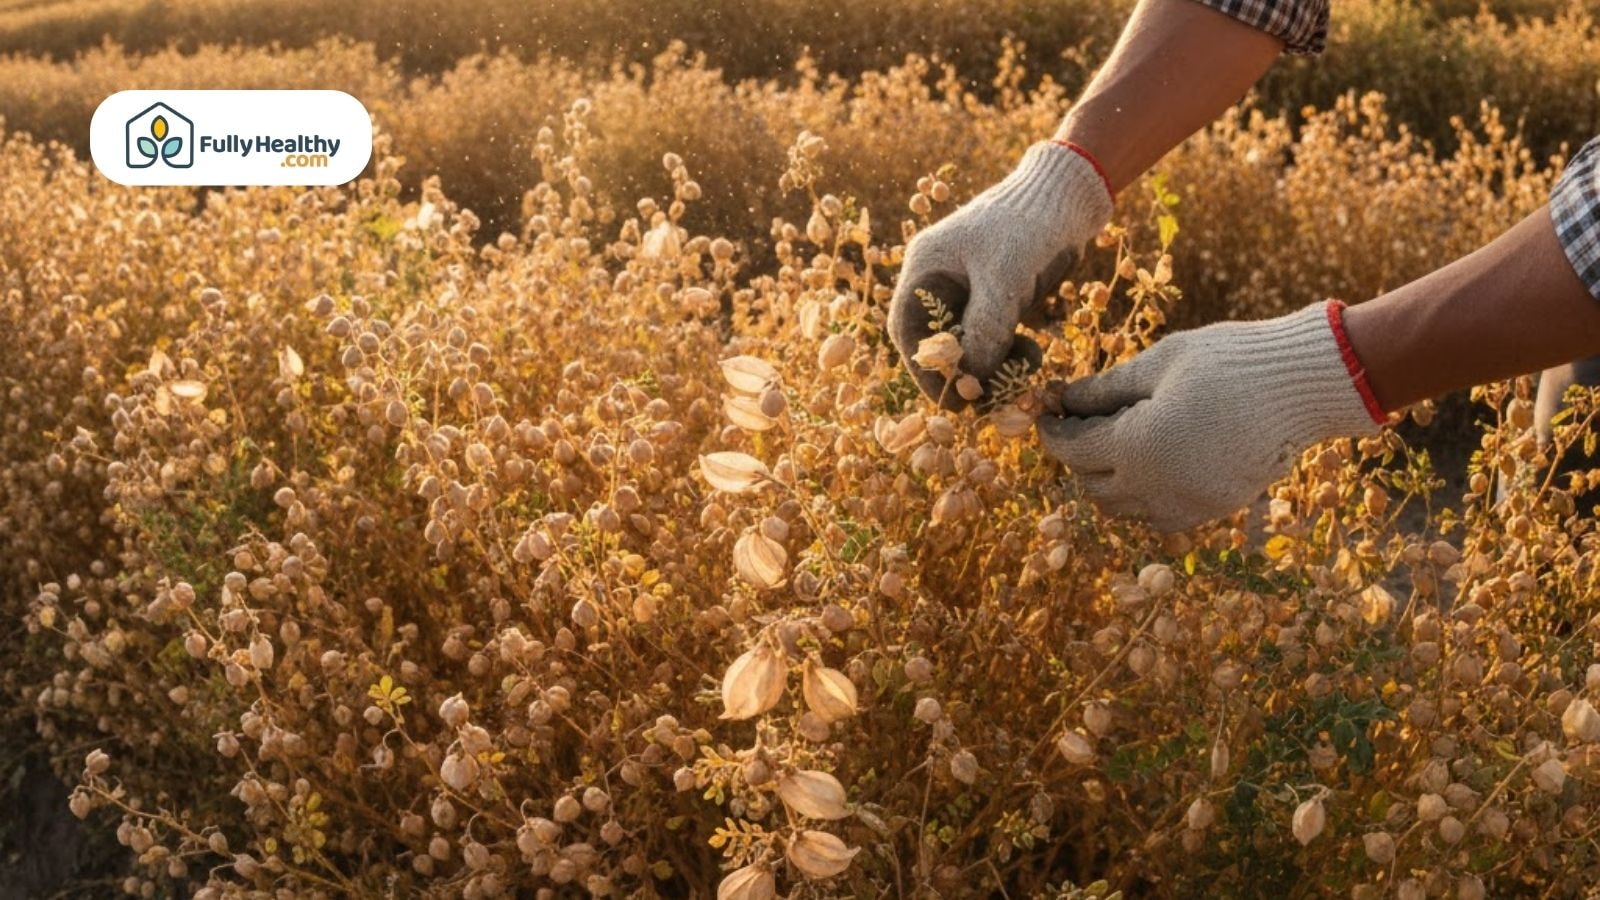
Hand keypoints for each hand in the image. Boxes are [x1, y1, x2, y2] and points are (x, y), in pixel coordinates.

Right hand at [888, 142, 1112, 407]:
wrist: (1071, 195)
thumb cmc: (1029, 226)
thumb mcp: (1004, 280)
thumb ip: (983, 331)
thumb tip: (970, 382)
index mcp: (926, 266)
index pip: (909, 329)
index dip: (924, 367)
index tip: (948, 396)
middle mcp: (941, 278)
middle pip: (937, 340)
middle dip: (961, 371)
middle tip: (984, 400)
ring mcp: (970, 287)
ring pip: (969, 342)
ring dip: (990, 365)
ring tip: (1018, 375)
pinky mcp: (998, 294)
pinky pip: (994, 335)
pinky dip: (1008, 351)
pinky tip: (1031, 353)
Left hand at [1037, 301, 1385, 530]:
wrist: (1307, 384)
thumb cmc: (1229, 361)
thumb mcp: (1158, 363)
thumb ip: (1104, 389)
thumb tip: (1062, 399)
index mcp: (1136, 446)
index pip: (1072, 450)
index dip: (1053, 432)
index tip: (1049, 413)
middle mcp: (1156, 486)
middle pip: (1091, 485)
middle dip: (1078, 456)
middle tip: (1082, 423)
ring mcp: (1187, 504)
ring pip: (1123, 509)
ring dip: (1109, 481)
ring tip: (1117, 443)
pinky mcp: (1213, 509)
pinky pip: (1159, 517)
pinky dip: (1143, 498)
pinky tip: (1153, 464)